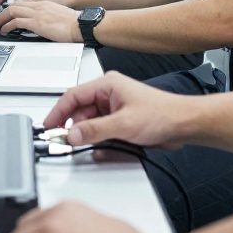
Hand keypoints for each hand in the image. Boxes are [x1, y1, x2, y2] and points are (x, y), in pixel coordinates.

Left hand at [0, 0, 80, 43]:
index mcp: (44, 4)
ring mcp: (37, 13)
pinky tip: (4, 30)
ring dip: (0, 19)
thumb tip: (40, 25)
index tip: (5, 16)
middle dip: (0, 14)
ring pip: (11, 11)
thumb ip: (47, 18)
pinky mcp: (36, 22)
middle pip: (13, 6)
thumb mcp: (58, 18)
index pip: (22, 3)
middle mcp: (39, 6)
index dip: (10, 9)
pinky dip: (7, 25)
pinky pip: (16, 21)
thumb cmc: (75, 24)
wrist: (82, 25)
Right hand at [42, 71, 191, 148]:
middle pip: (79, 111)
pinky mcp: (119, 120)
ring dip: (88, 136)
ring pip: (89, 123)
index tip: (49, 126)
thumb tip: (72, 134)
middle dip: (73, 128)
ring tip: (89, 146)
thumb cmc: (162, 114)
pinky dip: (98, 140)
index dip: (58, 112)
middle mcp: (109, 94)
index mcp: (107, 85)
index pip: (72, 96)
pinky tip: (102, 148)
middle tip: (65, 142)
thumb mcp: (123, 124)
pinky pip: (101, 130)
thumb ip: (95, 130)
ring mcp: (114, 108)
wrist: (184, 124)